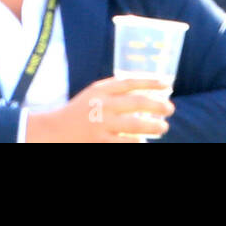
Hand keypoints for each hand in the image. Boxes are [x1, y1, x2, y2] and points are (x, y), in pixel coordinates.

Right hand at [25, 76, 173, 142]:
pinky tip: (143, 142)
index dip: (150, 82)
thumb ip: (114, 90)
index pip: (130, 82)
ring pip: (135, 126)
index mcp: (100, 90)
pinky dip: (137, 142)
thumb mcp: (93, 94)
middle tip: (170, 108)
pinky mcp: (100, 142)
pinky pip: (125, 143)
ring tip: (163, 127)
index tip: (167, 84)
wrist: (55, 131)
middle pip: (137, 102)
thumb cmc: (79, 111)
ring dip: (154, 126)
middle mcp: (102, 106)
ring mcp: (101, 125)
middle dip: (158, 105)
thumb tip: (147, 90)